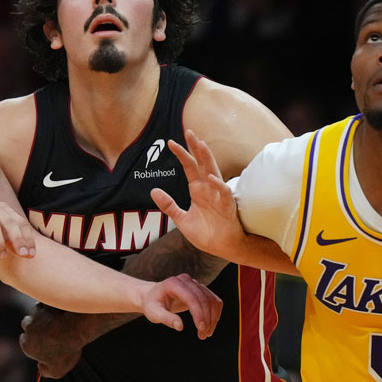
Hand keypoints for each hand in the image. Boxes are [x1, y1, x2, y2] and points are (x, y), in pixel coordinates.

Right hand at [19, 304, 82, 377]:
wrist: (77, 327)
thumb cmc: (67, 349)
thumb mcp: (57, 371)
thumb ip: (45, 371)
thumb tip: (41, 368)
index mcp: (27, 345)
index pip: (26, 344)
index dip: (36, 345)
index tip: (47, 345)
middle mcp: (27, 328)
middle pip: (28, 327)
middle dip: (36, 329)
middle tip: (52, 333)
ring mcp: (35, 314)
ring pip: (35, 315)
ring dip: (42, 317)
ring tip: (57, 322)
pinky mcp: (44, 303)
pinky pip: (44, 305)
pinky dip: (49, 308)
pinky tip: (60, 313)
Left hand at [137, 272, 221, 337]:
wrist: (153, 296)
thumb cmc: (152, 304)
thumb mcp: (153, 313)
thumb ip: (166, 319)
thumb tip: (180, 327)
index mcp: (174, 283)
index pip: (192, 298)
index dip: (199, 314)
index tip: (201, 329)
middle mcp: (186, 280)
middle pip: (204, 299)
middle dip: (206, 319)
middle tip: (203, 336)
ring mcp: (195, 283)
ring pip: (211, 300)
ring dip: (213, 318)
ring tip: (206, 334)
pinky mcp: (200, 289)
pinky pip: (213, 300)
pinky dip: (215, 313)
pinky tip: (210, 326)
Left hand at [150, 130, 245, 260]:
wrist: (222, 249)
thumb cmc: (206, 233)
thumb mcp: (181, 219)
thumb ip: (168, 205)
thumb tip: (153, 190)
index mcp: (198, 190)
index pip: (189, 167)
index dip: (181, 154)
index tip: (170, 142)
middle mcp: (208, 189)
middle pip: (202, 164)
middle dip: (196, 148)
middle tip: (189, 132)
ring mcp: (218, 197)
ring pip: (213, 172)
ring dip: (208, 159)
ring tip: (201, 145)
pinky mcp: (227, 207)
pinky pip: (224, 193)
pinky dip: (218, 185)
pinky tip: (210, 177)